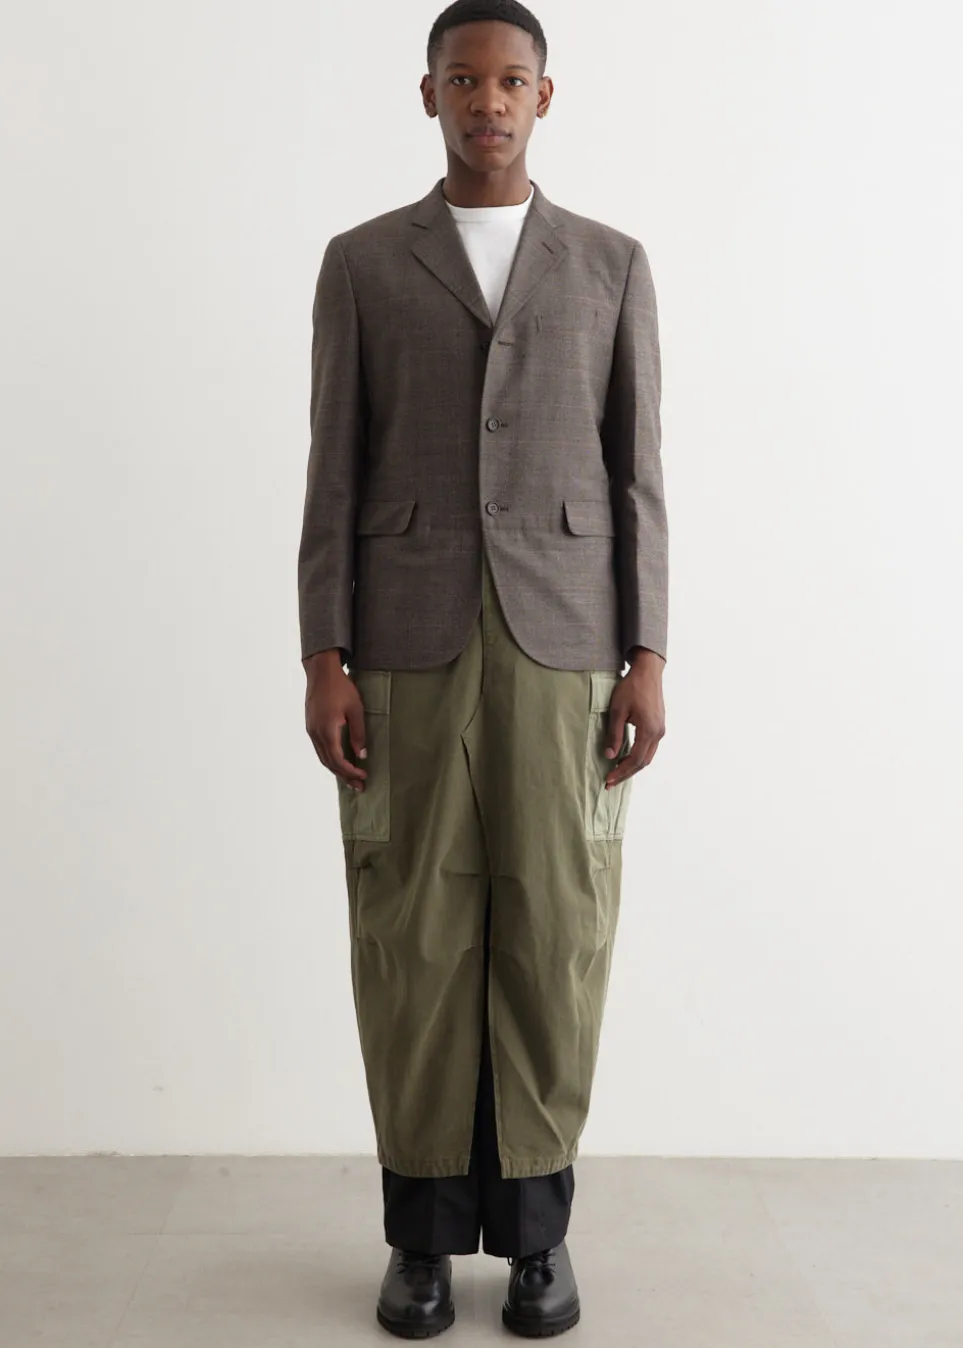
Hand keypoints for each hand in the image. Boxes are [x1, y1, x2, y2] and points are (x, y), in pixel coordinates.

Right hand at [303, 652, 367, 790]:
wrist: (321, 672)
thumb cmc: (341, 688)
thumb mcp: (355, 709)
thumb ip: (358, 733)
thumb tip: (361, 754)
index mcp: (327, 730)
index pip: (337, 760)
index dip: (350, 771)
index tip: (363, 777)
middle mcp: (315, 733)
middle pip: (328, 763)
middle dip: (344, 776)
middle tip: (359, 787)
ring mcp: (311, 730)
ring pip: (322, 757)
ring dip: (336, 769)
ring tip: (350, 779)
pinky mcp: (311, 726)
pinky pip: (320, 749)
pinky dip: (330, 759)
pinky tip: (339, 762)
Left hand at [604, 650, 665, 785]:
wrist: (647, 672)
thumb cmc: (631, 688)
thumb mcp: (617, 710)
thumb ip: (614, 734)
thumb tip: (609, 755)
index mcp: (649, 731)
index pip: (635, 760)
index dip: (621, 772)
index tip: (608, 779)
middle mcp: (658, 733)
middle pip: (643, 762)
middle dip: (626, 773)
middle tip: (610, 782)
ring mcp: (660, 730)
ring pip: (647, 756)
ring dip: (632, 766)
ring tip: (616, 772)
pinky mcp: (659, 725)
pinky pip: (649, 748)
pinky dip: (638, 756)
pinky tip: (626, 757)